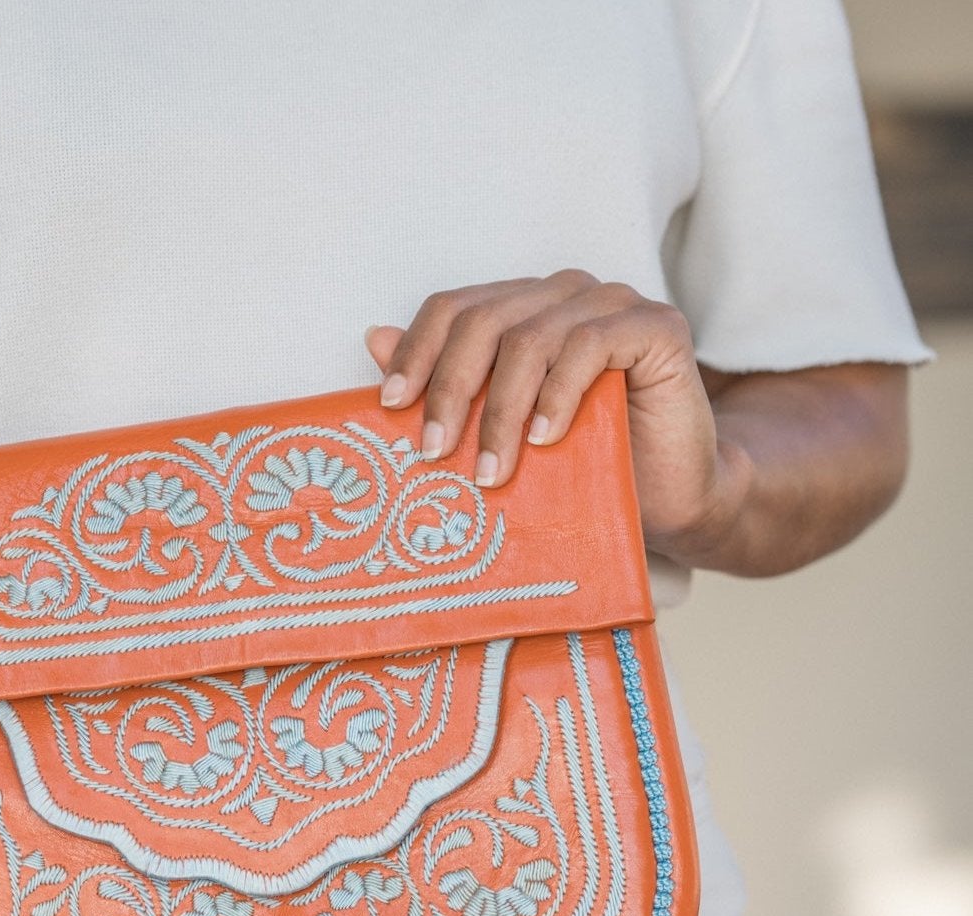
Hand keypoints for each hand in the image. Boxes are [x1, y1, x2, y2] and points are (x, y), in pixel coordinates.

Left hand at [365, 270, 745, 560]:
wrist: (668, 496)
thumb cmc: (582, 465)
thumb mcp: (499, 431)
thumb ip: (445, 384)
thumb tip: (372, 339)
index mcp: (521, 309)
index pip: (453, 309)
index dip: (417, 352)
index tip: (391, 406)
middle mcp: (562, 294)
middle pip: (484, 321)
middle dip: (450, 391)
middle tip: (432, 454)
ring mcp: (612, 304)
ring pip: (533, 338)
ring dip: (501, 412)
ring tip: (489, 472)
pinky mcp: (657, 326)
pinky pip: (593, 344)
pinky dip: (559, 395)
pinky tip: (545, 439)